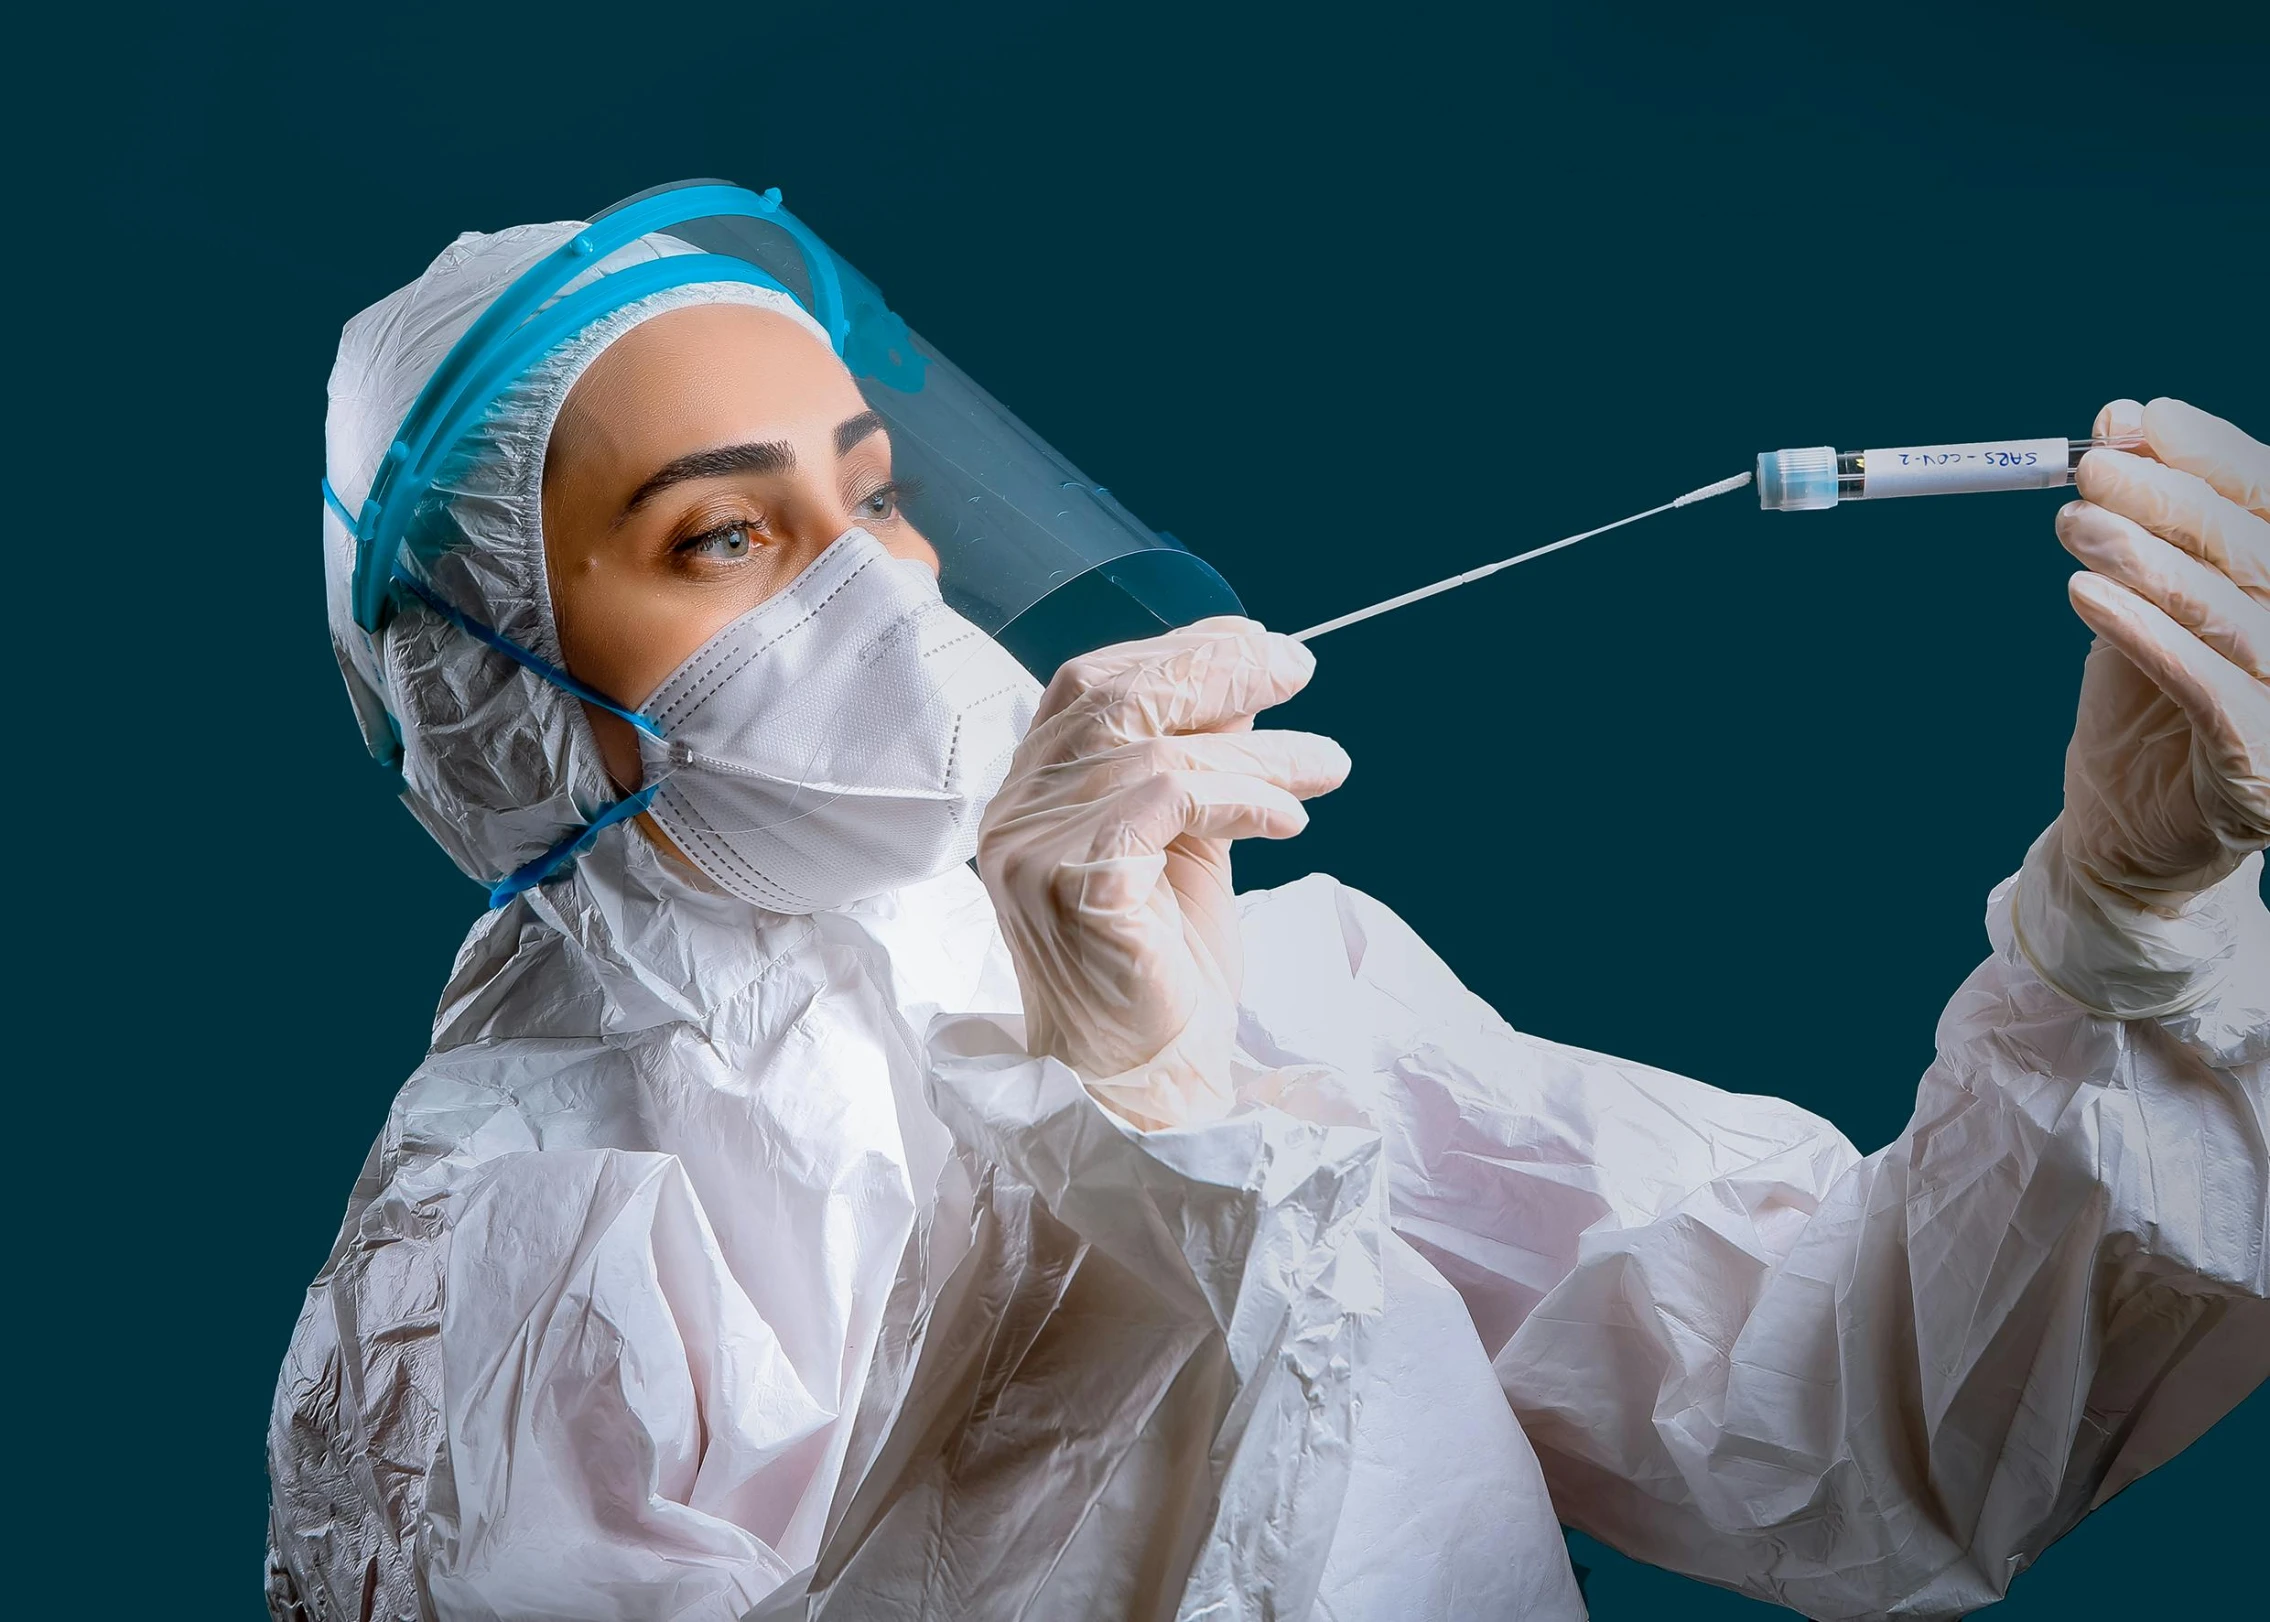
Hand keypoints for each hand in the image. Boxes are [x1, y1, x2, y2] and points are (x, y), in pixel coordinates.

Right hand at [976, 618, 1348, 1127]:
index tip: (1257, 643)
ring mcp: (1033, 848)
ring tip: (1329, 767)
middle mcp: (1016, 812)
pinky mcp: (1072, 884)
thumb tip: (1243, 684)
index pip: (1091, 686)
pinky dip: (1240, 797)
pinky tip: (1287, 821)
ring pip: (1153, 750)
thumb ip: (1197, 767)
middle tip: (1300, 669)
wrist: (1150, 1082)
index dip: (1176, 653)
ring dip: (1259, 751)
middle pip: (1114, 697)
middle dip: (1216, 672)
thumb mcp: (1187, 846)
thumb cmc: (1165, 972)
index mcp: (1033, 793)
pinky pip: (1165, 801)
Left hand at [2052, 398, 2269, 909]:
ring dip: (2149, 562)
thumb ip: (2148, 520)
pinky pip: (2207, 688)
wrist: (2122, 827)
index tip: (2129, 420)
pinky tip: (2084, 596)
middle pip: (2261, 550)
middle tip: (2087, 473)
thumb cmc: (2142, 703)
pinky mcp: (2264, 767)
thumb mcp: (2144, 599)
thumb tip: (2120, 422)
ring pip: (2234, 614)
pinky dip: (2145, 635)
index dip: (2212, 455)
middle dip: (2170, 500)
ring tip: (2075, 525)